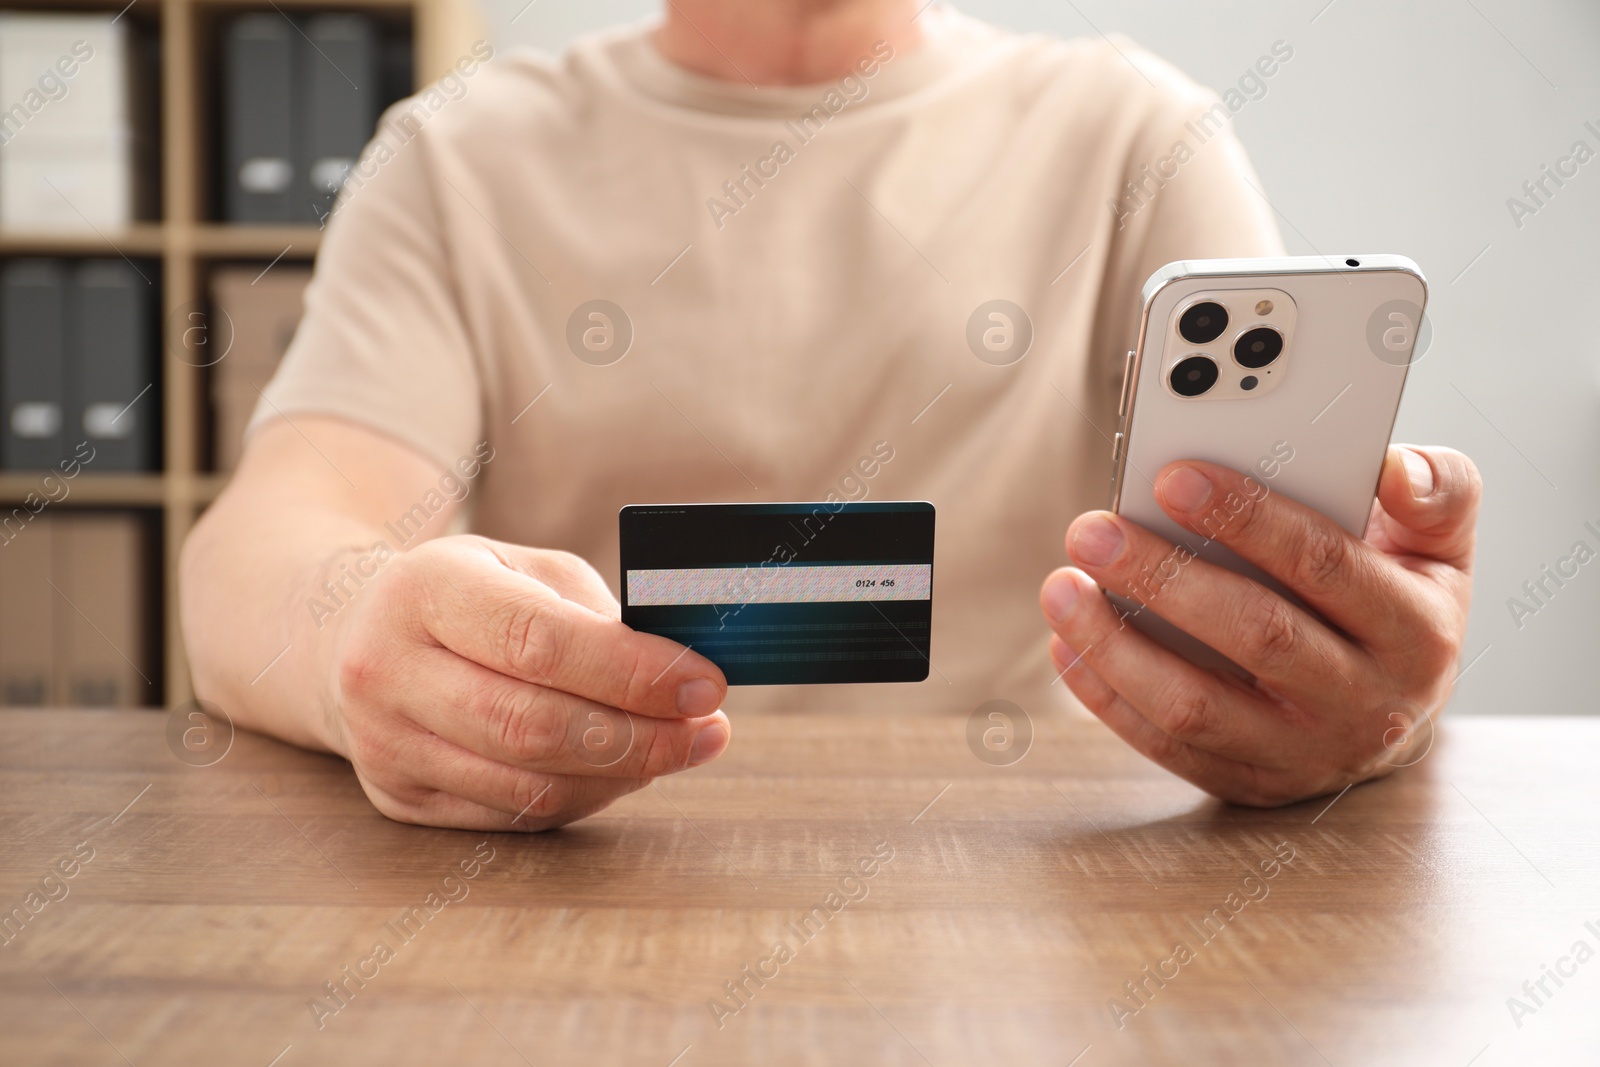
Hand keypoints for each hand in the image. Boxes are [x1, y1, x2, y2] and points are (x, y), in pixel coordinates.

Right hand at [326, 535, 730, 829]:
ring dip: (621, 776)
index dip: (629, 672)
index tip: (704, 685)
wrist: (352, 637)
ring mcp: (385, 743)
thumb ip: (595, 614)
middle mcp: (388, 669)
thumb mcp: (524, 568)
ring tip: (679, 749)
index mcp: (425, 589)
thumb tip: (681, 675)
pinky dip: (584, 798)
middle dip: (638, 737)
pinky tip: (623, 772)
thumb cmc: (470, 596)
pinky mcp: (399, 798)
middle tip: (708, 731)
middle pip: (530, 726)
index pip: (537, 641)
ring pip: (525, 784)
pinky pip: (513, 815)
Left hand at [1039, 445, 1480, 805]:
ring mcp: (1303, 754)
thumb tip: (1395, 467)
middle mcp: (1366, 704)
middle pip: (1256, 636)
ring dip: (1117, 647)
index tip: (1171, 477)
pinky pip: (1167, 747)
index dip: (1247, 518)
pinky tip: (1069, 644)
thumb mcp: (1441, 546)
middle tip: (1093, 531)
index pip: (1326, 566)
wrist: (1395, 712)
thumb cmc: (1401, 602)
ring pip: (1198, 707)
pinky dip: (1108, 698)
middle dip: (1164, 578)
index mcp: (1416, 632)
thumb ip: (1438, 492)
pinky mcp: (1249, 784)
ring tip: (1062, 587)